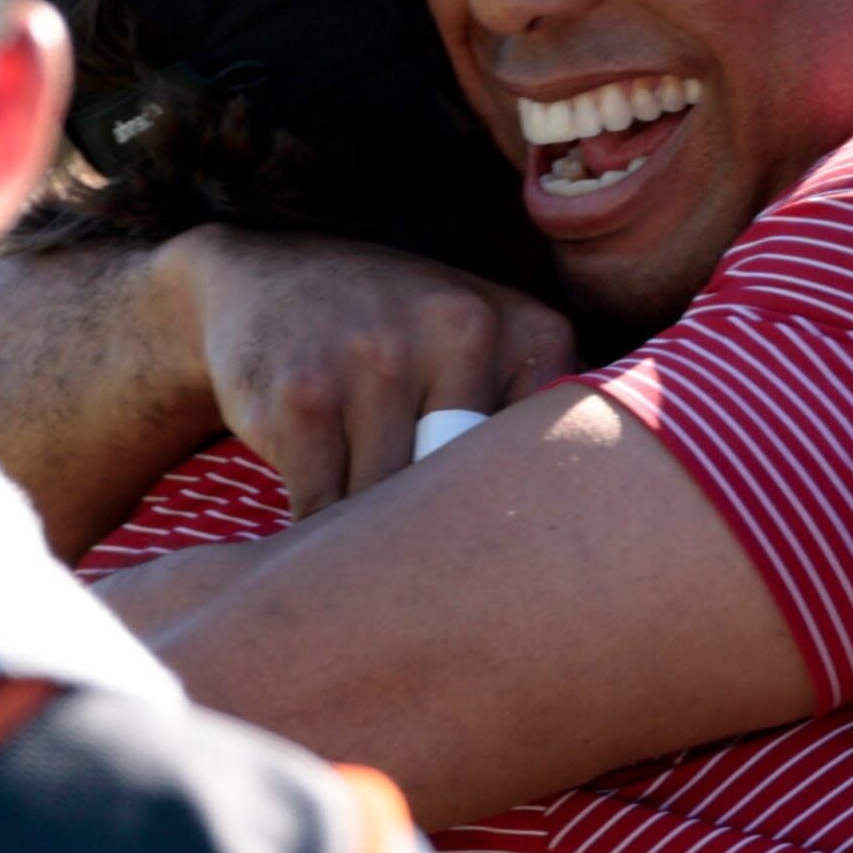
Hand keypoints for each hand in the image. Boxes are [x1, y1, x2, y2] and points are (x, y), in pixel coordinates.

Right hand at [151, 224, 578, 518]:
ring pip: (398, 510)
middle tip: (440, 575)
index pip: (552, 465)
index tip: (510, 556)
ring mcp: (380, 359)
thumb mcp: (490, 347)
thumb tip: (582, 538)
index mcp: (531, 330)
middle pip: (476, 494)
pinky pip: (325, 509)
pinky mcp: (303, 396)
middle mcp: (464, 329)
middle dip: (451, 542)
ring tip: (374, 551)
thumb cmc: (401, 337)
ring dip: (377, 542)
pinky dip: (317, 534)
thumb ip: (543, 420)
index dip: (526, 523)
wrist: (270, 277)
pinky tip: (318, 527)